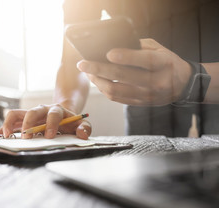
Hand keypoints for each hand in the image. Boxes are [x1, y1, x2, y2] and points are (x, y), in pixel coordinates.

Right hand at [0, 104, 91, 138]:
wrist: (63, 115)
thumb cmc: (71, 122)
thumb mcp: (81, 124)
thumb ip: (84, 128)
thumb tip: (82, 134)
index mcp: (57, 110)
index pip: (54, 113)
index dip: (51, 123)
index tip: (49, 135)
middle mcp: (42, 110)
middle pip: (32, 112)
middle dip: (28, 124)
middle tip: (27, 138)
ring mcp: (31, 114)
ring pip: (17, 114)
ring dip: (10, 124)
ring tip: (7, 136)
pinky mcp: (23, 120)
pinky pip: (10, 121)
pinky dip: (3, 128)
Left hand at [77, 38, 191, 105]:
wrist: (182, 85)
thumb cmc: (167, 62)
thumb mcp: (160, 49)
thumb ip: (140, 47)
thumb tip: (113, 46)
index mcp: (164, 64)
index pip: (145, 61)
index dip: (126, 57)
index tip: (108, 53)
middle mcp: (156, 81)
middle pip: (124, 77)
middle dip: (99, 70)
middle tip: (83, 64)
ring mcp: (147, 95)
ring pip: (116, 91)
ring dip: (97, 82)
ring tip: (87, 72)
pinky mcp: (139, 103)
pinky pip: (117, 98)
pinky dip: (104, 89)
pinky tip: (97, 81)